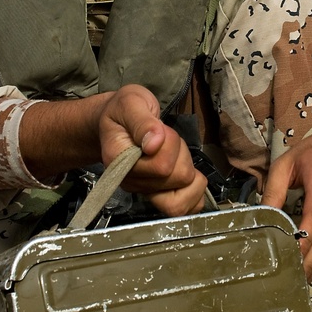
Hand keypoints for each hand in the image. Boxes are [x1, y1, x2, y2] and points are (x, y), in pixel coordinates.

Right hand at [96, 85, 207, 216]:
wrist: (118, 121)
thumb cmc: (124, 111)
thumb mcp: (131, 103)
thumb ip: (142, 122)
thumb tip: (155, 143)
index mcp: (119, 161)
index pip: (161, 166)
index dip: (171, 144)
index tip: (160, 128)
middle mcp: (129, 182)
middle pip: (177, 178)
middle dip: (181, 153)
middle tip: (168, 138)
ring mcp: (143, 191)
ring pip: (182, 198)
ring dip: (188, 172)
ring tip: (175, 154)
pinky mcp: (156, 196)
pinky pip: (184, 208)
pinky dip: (194, 192)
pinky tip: (188, 173)